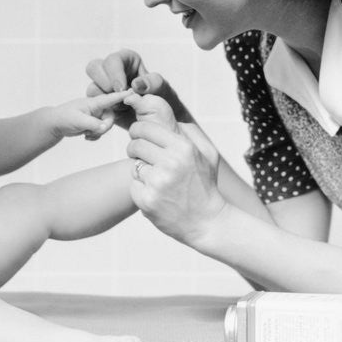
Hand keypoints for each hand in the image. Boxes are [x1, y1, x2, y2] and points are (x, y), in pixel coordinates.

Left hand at [49, 90, 131, 140]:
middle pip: (111, 117)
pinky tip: (86, 136)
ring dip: (98, 132)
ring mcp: (96, 116)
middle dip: (105, 127)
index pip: (111, 98)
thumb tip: (105, 127)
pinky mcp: (94, 124)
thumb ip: (93, 124)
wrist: (55, 124)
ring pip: (106, 126)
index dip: (123, 96)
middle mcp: (97, 108)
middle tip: (94, 131)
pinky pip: (101, 131)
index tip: (134, 92)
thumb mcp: (78, 121)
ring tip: (86, 133)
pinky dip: (95, 136)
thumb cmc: (64, 117)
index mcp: (94, 102)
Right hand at [85, 49, 188, 130]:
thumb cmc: (163, 99)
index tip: (122, 89)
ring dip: (103, 99)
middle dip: (103, 83)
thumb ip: (153, 83)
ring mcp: (105, 87)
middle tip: (118, 97)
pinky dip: (101, 111)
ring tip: (121, 108)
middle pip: (94, 68)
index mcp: (127, 60)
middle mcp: (113, 71)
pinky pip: (92, 104)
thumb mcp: (163, 89)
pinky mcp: (102, 102)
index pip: (113, 60)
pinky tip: (115, 116)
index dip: (114, 73)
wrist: (159, 120)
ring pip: (92, 87)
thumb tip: (136, 84)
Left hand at [125, 92, 226, 246]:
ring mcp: (157, 183)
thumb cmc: (205, 185)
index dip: (138, 131)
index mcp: (183, 148)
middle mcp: (170, 164)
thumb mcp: (208, 153)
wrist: (207, 222)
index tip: (139, 136)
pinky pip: (133, 185)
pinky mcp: (146, 201)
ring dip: (140, 170)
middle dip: (135, 149)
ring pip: (133, 165)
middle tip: (142, 156)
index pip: (145, 128)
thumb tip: (168, 119)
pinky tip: (156, 193)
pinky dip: (140, 188)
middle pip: (135, 145)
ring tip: (156, 178)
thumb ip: (190, 131)